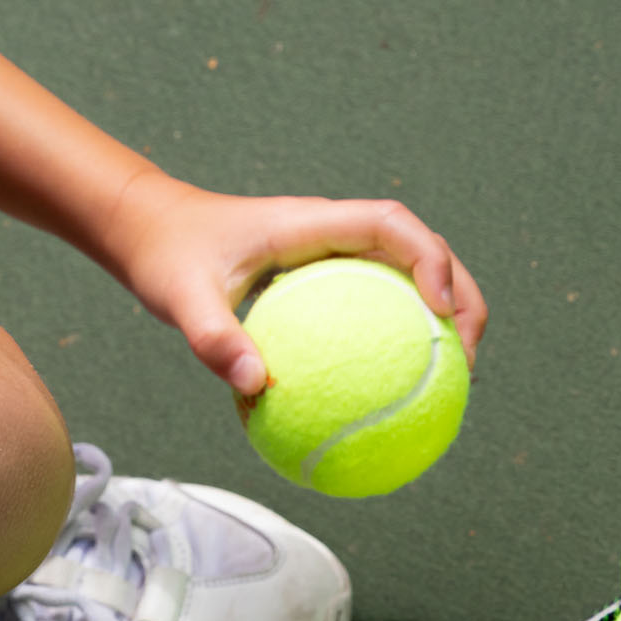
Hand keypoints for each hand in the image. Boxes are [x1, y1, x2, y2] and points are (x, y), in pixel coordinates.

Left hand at [108, 170, 487, 394]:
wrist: (149, 232)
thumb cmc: (166, 257)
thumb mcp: (179, 298)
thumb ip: (213, 337)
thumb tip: (254, 387)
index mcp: (311, 223)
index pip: (391, 225)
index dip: (430, 261)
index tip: (442, 313)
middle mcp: (334, 232)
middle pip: (423, 251)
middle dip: (462, 295)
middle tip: (471, 357)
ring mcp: (335, 254)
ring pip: (410, 278)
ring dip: (444, 318)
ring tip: (456, 380)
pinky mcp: (326, 280)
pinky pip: (377, 307)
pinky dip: (401, 341)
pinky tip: (400, 397)